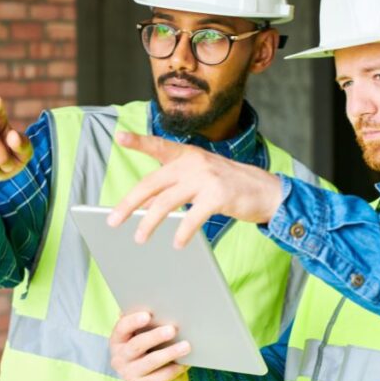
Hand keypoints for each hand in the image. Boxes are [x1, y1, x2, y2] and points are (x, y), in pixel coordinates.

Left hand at [106, 132, 283, 247]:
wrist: (266, 191)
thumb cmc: (228, 187)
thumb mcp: (198, 181)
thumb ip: (173, 189)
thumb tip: (144, 206)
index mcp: (187, 156)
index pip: (159, 147)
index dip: (139, 142)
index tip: (120, 137)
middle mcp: (194, 162)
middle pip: (153, 183)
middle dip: (130, 203)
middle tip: (113, 220)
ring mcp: (206, 177)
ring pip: (167, 201)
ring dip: (149, 222)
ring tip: (139, 238)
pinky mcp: (218, 195)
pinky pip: (193, 216)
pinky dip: (182, 232)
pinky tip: (177, 243)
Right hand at [109, 311, 190, 380]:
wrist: (151, 374)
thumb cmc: (148, 346)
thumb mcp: (142, 334)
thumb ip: (144, 322)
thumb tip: (155, 304)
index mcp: (117, 341)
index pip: (121, 328)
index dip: (133, 321)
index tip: (148, 315)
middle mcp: (119, 358)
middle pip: (136, 346)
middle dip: (155, 337)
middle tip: (172, 329)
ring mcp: (130, 374)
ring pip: (150, 362)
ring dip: (169, 353)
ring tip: (186, 346)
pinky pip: (160, 377)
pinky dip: (173, 369)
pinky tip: (184, 363)